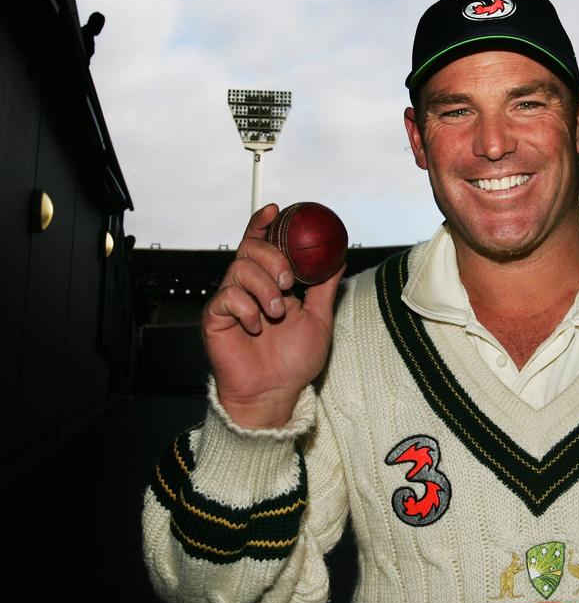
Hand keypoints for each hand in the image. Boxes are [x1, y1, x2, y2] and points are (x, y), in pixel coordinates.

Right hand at [202, 204, 343, 428]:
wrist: (276, 392)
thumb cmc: (294, 360)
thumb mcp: (319, 318)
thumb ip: (324, 287)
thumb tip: (339, 258)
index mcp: (269, 282)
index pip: (261, 243)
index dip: (264, 223)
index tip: (276, 210)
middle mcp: (247, 286)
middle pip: (250, 248)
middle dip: (273, 258)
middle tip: (290, 282)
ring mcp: (229, 301)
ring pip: (240, 269)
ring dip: (265, 288)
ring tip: (278, 312)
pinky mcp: (214, 318)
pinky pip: (227, 297)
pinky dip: (248, 309)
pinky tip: (257, 327)